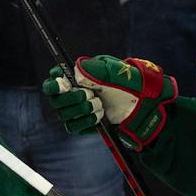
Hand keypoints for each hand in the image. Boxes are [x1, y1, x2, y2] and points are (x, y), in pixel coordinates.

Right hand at [44, 56, 178, 146]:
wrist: (142, 105)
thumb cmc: (129, 84)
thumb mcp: (115, 72)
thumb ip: (95, 69)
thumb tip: (77, 70)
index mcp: (76, 76)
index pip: (53, 80)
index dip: (54, 84)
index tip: (64, 84)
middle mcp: (73, 92)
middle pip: (55, 100)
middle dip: (71, 98)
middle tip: (90, 95)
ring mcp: (77, 109)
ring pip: (63, 114)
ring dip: (81, 110)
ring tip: (100, 105)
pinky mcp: (83, 123)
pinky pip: (73, 127)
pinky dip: (86, 122)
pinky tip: (99, 116)